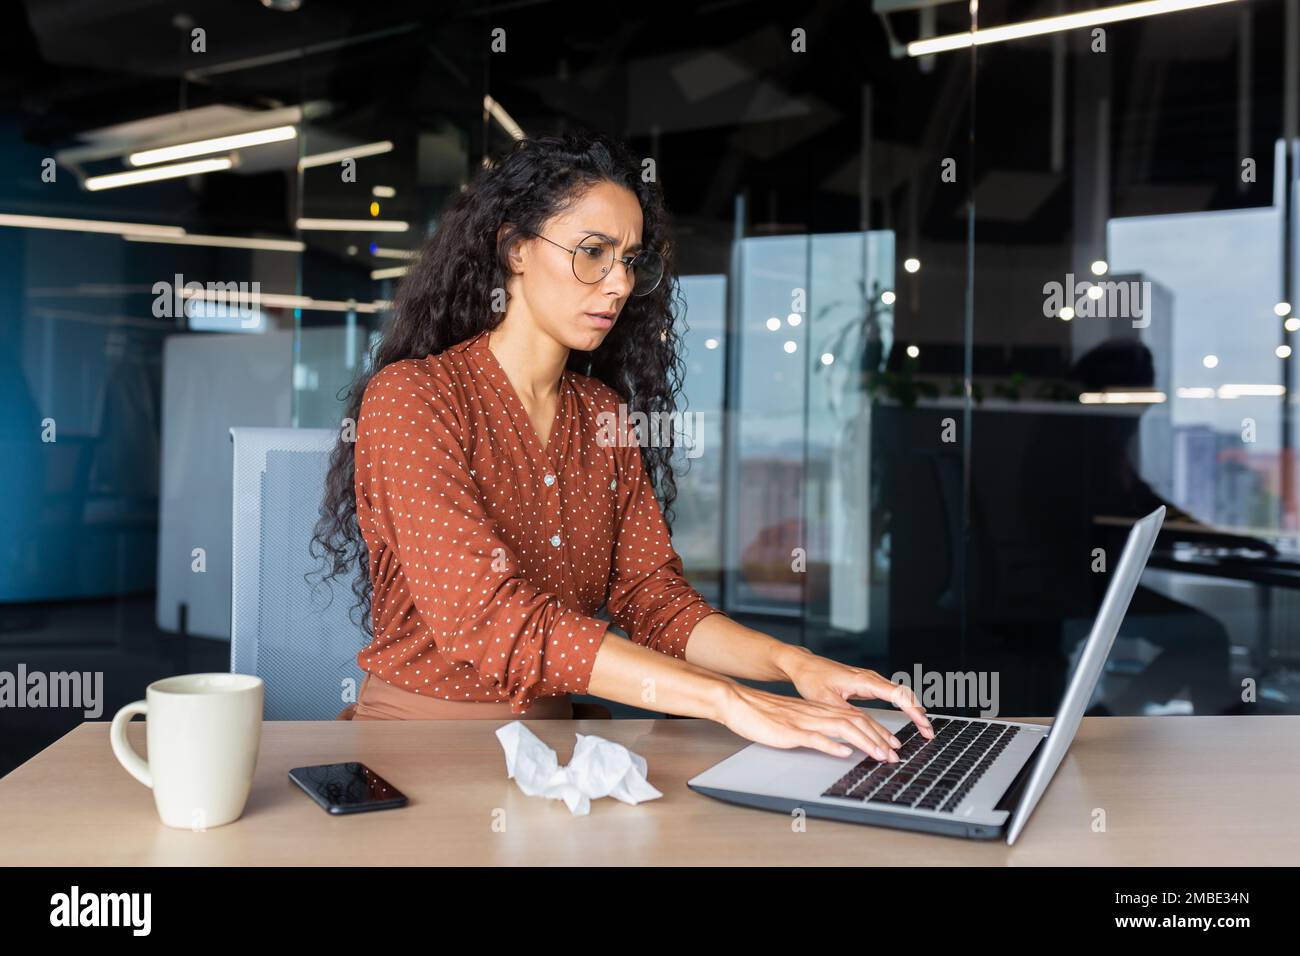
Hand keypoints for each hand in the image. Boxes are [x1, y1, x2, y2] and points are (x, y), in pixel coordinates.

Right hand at [714, 682, 916, 761]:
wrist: (738, 703)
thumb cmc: (763, 715)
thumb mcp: (796, 720)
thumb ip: (816, 728)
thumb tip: (837, 742)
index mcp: (819, 710)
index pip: (856, 717)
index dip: (877, 731)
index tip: (892, 745)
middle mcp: (816, 713)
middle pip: (856, 721)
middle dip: (879, 739)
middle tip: (895, 754)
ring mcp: (804, 721)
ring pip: (842, 729)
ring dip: (865, 742)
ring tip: (880, 755)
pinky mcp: (790, 731)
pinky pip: (815, 737)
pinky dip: (832, 745)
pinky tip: (845, 753)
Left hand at [777, 647, 933, 740]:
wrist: (804, 665)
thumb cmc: (812, 679)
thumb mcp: (827, 701)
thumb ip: (848, 715)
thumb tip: (867, 730)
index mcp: (864, 680)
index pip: (898, 695)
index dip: (914, 711)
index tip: (924, 725)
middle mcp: (871, 678)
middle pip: (904, 694)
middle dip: (919, 714)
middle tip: (928, 734)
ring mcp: (870, 680)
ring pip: (900, 694)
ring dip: (913, 710)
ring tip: (924, 730)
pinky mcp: (868, 684)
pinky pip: (892, 694)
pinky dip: (904, 706)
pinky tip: (909, 717)